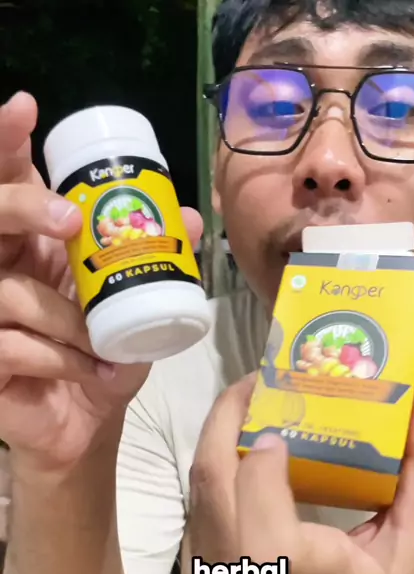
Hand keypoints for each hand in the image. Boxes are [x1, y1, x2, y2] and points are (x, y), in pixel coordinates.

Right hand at [0, 92, 203, 473]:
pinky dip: (62, 360)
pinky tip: (90, 373)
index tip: (24, 106)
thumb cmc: (101, 358)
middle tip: (68, 219)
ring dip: (67, 321)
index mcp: (30, 244)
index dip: (5, 140)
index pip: (5, 179)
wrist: (85, 421)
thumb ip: (157, 265)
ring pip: (10, 291)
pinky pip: (13, 345)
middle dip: (22, 206)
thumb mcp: (134, 308)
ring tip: (101, 347)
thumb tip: (189, 220)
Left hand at [184, 375, 413, 573]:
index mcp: (290, 564)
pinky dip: (213, 488)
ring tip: (245, 419)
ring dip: (215, 448)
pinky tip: (239, 471)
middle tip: (252, 386)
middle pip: (210, 475)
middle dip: (224, 417)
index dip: (262, 435)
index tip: (282, 410)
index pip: (257, 476)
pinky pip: (194, 522)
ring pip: (195, 495)